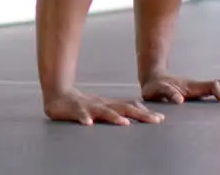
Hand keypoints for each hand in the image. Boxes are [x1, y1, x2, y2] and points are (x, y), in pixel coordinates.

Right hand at [43, 89, 164, 125]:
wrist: (59, 94)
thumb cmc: (84, 104)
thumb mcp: (104, 106)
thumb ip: (120, 109)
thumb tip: (140, 110)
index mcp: (110, 105)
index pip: (131, 108)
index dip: (145, 113)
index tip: (161, 118)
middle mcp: (102, 105)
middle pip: (123, 109)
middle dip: (139, 115)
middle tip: (154, 120)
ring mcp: (89, 107)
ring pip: (103, 111)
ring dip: (114, 117)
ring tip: (124, 123)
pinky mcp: (75, 110)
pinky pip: (79, 114)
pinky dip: (84, 118)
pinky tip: (88, 124)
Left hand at [140, 73, 219, 103]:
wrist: (152, 80)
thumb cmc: (154, 87)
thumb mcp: (157, 90)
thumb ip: (167, 93)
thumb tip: (180, 100)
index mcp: (191, 86)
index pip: (212, 86)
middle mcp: (197, 86)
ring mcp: (198, 90)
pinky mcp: (197, 94)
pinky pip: (215, 94)